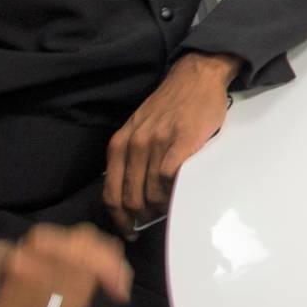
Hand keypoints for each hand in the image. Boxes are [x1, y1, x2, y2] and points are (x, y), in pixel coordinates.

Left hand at [104, 53, 238, 233]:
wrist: (196, 77)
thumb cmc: (170, 106)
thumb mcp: (139, 128)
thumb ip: (132, 156)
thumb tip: (133, 195)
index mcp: (120, 143)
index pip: (110, 193)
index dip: (118, 218)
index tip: (128, 230)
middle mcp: (133, 144)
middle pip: (129, 198)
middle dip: (139, 217)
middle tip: (151, 222)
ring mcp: (156, 142)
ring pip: (149, 192)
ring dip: (159, 207)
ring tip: (168, 208)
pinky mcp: (181, 140)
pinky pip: (169, 177)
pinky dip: (172, 191)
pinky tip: (178, 192)